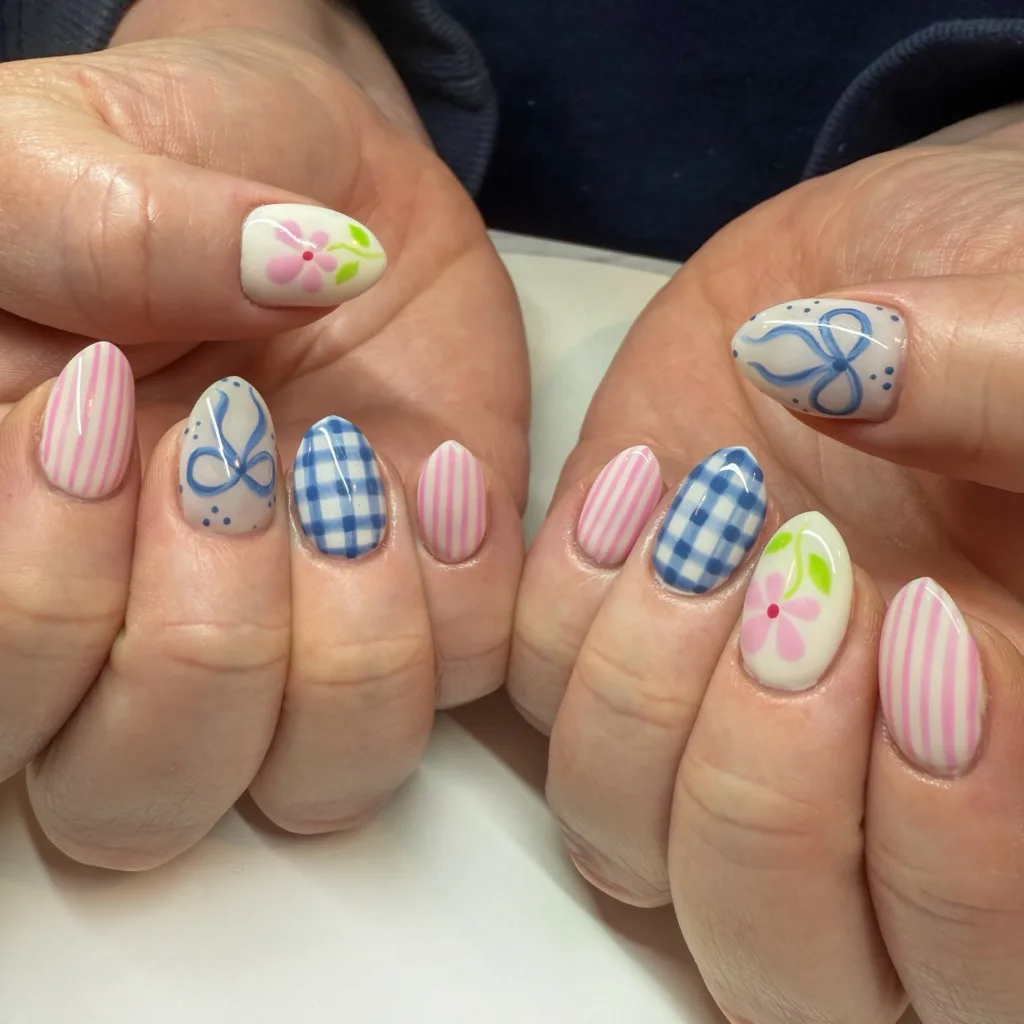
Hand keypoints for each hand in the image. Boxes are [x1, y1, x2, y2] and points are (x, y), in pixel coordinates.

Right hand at [0, 5, 526, 867]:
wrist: (314, 177)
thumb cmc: (170, 161)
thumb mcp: (70, 156)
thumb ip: (97, 235)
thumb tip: (271, 284)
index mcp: (25, 557)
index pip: (5, 702)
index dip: (50, 593)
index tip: (101, 399)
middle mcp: (152, 639)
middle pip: (142, 798)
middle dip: (201, 642)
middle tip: (225, 448)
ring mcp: (308, 633)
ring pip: (320, 777)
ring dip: (347, 644)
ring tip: (341, 460)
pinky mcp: (437, 596)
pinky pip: (466, 675)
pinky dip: (466, 585)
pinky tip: (437, 464)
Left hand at [510, 113, 1023, 1022]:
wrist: (899, 265)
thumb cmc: (1004, 295)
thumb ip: (1004, 390)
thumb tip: (838, 379)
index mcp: (999, 762)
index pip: (965, 956)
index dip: (945, 852)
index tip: (935, 629)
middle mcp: (850, 775)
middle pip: (774, 948)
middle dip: (767, 791)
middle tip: (811, 598)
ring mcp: (709, 702)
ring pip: (623, 839)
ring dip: (647, 696)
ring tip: (717, 514)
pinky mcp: (613, 617)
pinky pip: (534, 692)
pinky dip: (568, 601)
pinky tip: (643, 480)